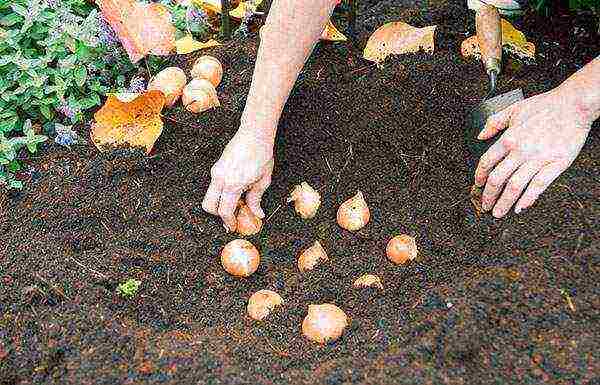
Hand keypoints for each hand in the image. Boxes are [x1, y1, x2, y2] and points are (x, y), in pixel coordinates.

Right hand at [202, 130, 273, 231]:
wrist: (254, 134)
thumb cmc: (261, 154)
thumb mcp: (263, 180)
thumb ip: (256, 199)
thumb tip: (257, 213)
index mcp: (233, 184)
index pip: (224, 210)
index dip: (229, 221)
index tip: (233, 226)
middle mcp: (220, 178)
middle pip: (208, 206)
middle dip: (218, 215)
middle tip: (232, 217)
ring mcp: (216, 171)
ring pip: (209, 196)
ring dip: (220, 203)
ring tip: (237, 202)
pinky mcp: (216, 167)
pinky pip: (214, 186)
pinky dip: (221, 193)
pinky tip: (236, 191)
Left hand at [474, 89, 591, 217]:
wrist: (574, 105)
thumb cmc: (545, 105)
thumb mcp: (513, 109)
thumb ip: (494, 122)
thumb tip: (480, 135)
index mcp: (509, 139)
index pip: (487, 162)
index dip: (479, 176)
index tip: (477, 185)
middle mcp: (521, 151)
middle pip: (498, 179)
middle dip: (488, 195)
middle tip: (485, 205)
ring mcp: (539, 159)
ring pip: (516, 186)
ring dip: (504, 202)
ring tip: (498, 212)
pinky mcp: (557, 164)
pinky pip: (539, 185)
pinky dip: (528, 199)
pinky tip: (520, 207)